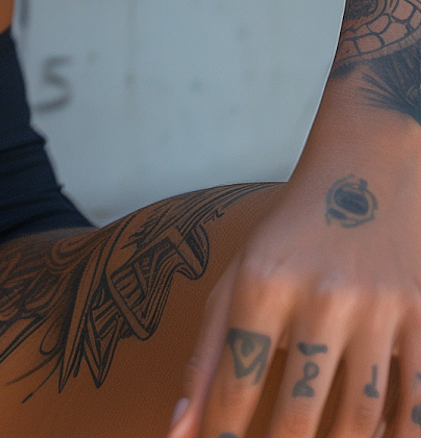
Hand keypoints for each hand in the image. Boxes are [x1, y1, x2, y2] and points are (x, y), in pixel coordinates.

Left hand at [169, 159, 420, 436]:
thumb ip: (208, 354)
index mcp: (264, 279)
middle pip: (296, 412)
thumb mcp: (240, 275)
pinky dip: (395, 436)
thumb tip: (179, 430)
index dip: (223, 433)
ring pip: (357, 419)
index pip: (236, 380)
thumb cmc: (292, 236)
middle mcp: (320, 293)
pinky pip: (415, 405)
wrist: (368, 166)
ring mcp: (379, 307)